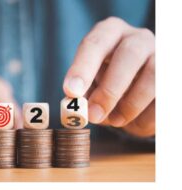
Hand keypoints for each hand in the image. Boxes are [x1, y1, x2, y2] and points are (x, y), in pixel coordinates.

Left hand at [63, 17, 154, 136]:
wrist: (136, 90)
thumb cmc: (107, 82)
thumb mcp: (91, 83)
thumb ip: (84, 93)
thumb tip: (81, 108)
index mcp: (110, 33)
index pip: (95, 44)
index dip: (82, 68)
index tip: (71, 92)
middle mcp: (137, 38)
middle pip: (129, 54)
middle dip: (109, 89)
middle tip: (94, 114)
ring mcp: (161, 55)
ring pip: (153, 76)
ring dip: (130, 105)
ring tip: (115, 120)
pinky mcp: (174, 78)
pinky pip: (165, 99)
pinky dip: (145, 117)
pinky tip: (134, 121)